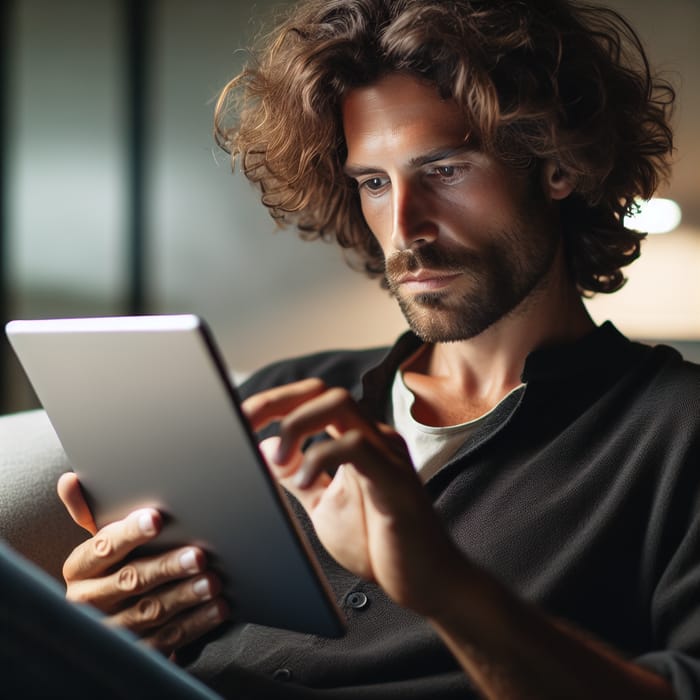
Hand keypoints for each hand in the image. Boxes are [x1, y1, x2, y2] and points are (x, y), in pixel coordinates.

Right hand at [57, 472, 228, 656]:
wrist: (108, 621)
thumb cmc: (111, 567)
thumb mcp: (99, 543)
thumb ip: (89, 512)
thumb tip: (70, 479)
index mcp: (80, 570)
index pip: (102, 548)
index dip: (129, 532)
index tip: (156, 518)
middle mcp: (89, 601)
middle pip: (130, 580)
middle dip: (166, 566)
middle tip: (197, 555)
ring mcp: (112, 629)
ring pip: (150, 612)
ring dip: (184, 596)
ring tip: (211, 582)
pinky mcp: (136, 651)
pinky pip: (167, 639)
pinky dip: (195, 623)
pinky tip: (216, 608)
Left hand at [242, 378, 462, 615]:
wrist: (425, 581)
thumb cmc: (379, 544)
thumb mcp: (324, 506)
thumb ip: (297, 477)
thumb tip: (265, 449)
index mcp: (357, 441)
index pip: (313, 400)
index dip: (273, 402)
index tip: (240, 419)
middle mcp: (374, 438)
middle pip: (323, 391)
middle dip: (278, 402)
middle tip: (246, 426)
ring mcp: (387, 454)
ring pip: (340, 405)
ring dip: (297, 425)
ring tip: (280, 459)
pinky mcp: (395, 479)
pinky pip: (356, 446)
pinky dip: (321, 456)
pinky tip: (306, 480)